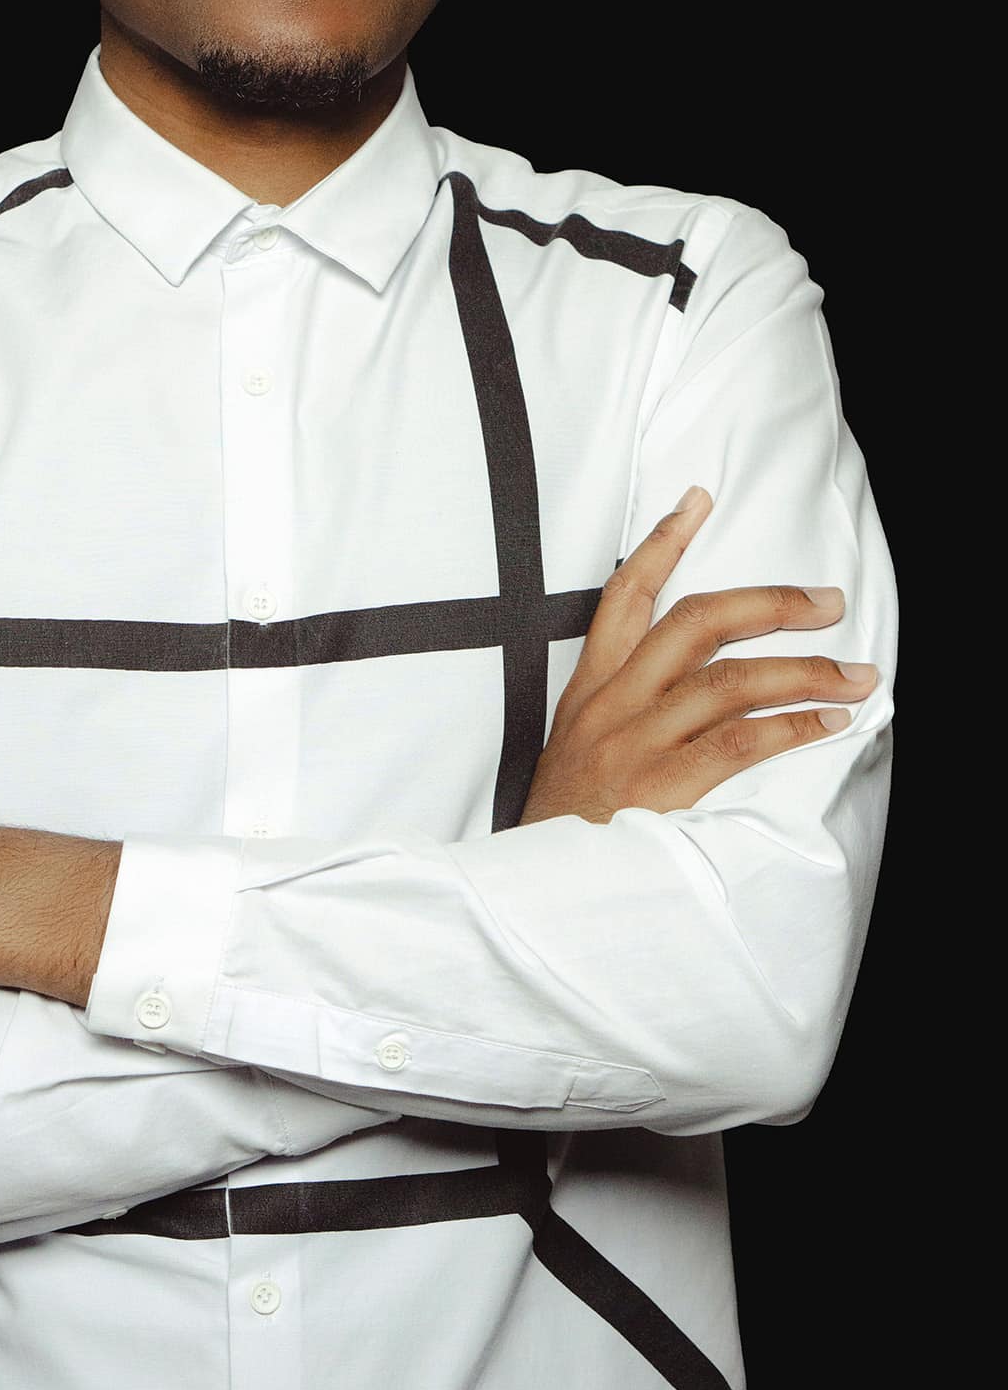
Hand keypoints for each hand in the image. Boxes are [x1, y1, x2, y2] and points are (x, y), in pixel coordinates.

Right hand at [519, 486, 878, 825]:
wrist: (533, 890)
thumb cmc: (566, 822)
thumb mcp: (577, 749)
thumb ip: (624, 709)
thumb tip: (699, 684)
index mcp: (591, 689)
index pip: (625, 597)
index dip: (662, 543)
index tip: (698, 500)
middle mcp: (612, 704)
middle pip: (695, 623)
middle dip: (770, 604)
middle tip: (827, 603)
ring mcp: (635, 743)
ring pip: (730, 681)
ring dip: (805, 673)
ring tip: (857, 676)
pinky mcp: (659, 787)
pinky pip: (738, 742)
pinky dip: (793, 727)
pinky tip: (828, 722)